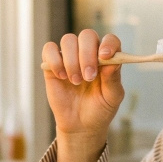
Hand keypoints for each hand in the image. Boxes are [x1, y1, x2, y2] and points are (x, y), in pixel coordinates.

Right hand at [41, 29, 125, 153]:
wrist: (81, 125)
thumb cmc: (100, 109)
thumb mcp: (112, 97)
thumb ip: (113, 79)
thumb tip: (112, 62)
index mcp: (107, 58)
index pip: (110, 40)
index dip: (108, 44)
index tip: (105, 56)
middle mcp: (89, 53)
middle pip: (87, 36)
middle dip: (87, 54)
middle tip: (88, 77)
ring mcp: (70, 57)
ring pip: (68, 40)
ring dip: (72, 60)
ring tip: (76, 81)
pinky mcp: (52, 64)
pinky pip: (49, 49)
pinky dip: (54, 60)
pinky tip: (61, 76)